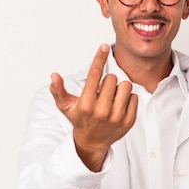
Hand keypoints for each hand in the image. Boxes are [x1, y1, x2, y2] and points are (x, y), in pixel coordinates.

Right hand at [50, 44, 137, 171]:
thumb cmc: (79, 119)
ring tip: (111, 97)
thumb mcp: (66, 106)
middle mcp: (102, 111)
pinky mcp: (129, 121)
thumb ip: (58, 90)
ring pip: (126, 86)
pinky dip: (128, 99)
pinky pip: (134, 97)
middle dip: (107, 82)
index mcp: (86, 104)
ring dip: (119, 89)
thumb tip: (54, 75)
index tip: (104, 46)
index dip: (100, 57)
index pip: (95, 74)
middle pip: (112, 78)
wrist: (92, 142)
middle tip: (102, 92)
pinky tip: (119, 106)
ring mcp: (117, 117)